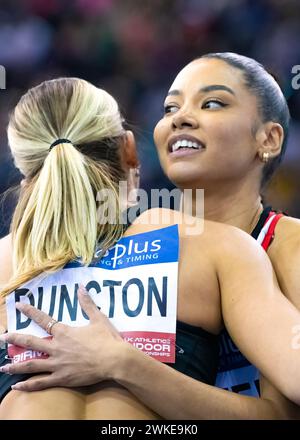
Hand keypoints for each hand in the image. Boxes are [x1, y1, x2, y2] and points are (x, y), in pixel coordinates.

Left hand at [0, 285, 125, 390]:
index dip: (30, 312)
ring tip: (3, 366)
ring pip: (32, 365)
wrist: (114, 360)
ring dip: (16, 365)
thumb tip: (81, 287)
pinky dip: (28, 385)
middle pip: (32, 343)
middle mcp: (57, 347)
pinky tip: (16, 387)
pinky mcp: (62, 378)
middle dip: (16, 338)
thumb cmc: (107, 339)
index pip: (43, 320)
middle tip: (3, 337)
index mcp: (65, 332)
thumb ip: (87, 303)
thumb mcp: (98, 318)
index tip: (19, 306)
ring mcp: (58, 364)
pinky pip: (41, 382)